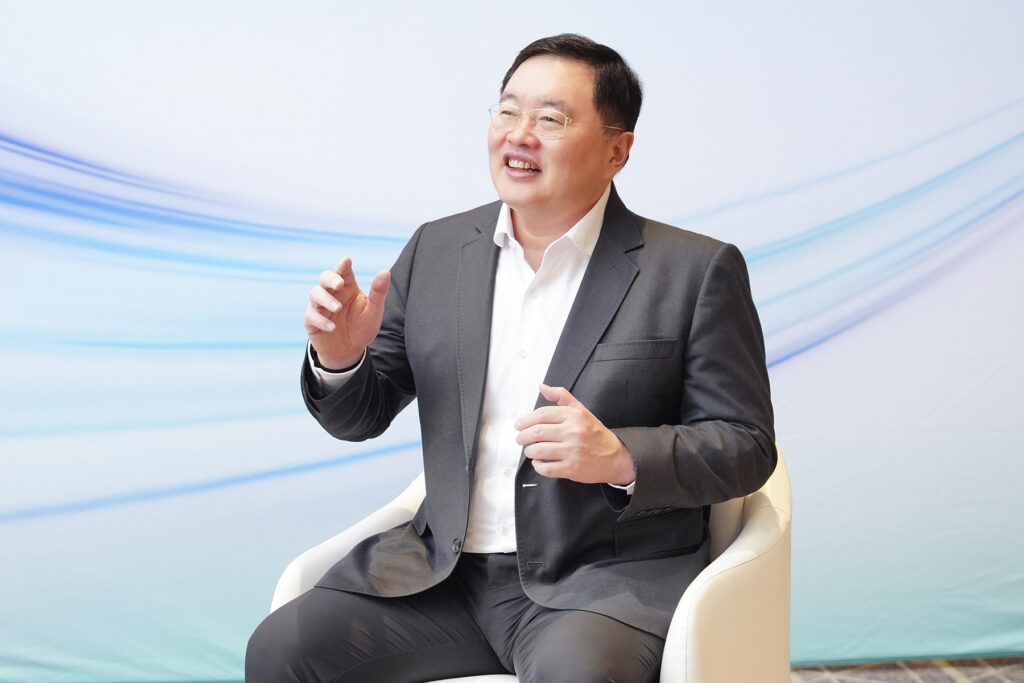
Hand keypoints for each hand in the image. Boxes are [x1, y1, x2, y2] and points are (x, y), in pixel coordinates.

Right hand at [304, 257, 390, 369]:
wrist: (350, 352)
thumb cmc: (362, 327)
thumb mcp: (374, 311)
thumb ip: (378, 292)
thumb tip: (385, 272)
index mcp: (348, 287)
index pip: (344, 272)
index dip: (343, 265)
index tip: (347, 260)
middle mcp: (333, 293)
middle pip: (324, 278)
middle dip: (330, 279)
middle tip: (340, 284)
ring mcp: (320, 306)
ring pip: (315, 294)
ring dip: (326, 299)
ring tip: (338, 308)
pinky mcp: (312, 321)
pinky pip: (311, 316)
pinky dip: (321, 320)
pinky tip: (332, 327)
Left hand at [515, 383, 635, 484]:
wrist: (615, 457)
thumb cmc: (595, 434)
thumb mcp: (581, 410)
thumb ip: (561, 396)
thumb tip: (542, 387)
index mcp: (574, 416)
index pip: (541, 415)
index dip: (525, 420)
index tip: (519, 424)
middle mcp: (573, 432)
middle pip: (537, 432)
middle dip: (522, 436)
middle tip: (520, 438)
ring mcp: (572, 451)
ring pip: (539, 450)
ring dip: (529, 451)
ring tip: (529, 450)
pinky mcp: (571, 468)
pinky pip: (546, 468)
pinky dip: (538, 465)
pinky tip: (538, 462)